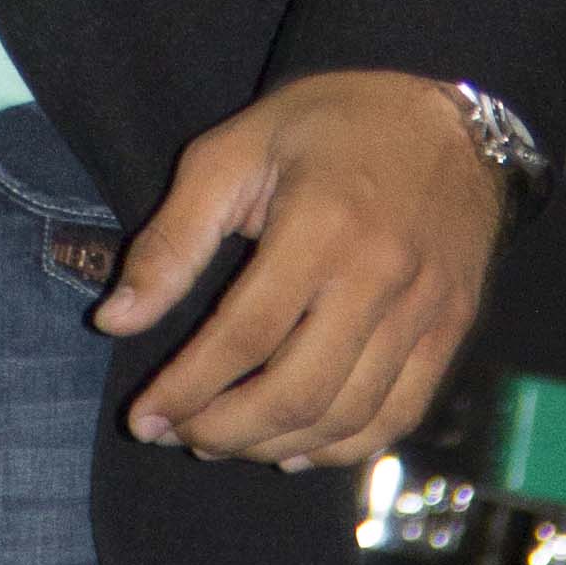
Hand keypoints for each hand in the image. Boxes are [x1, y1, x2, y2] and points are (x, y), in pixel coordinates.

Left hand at [95, 71, 501, 471]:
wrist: (446, 116)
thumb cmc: (329, 125)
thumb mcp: (235, 152)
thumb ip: (172, 239)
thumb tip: (114, 321)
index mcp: (321, 225)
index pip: (243, 336)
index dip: (186, 388)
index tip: (143, 419)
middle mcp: (380, 275)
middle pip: (296, 390)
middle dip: (224, 430)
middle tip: (178, 436)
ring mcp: (424, 309)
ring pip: (346, 415)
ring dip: (274, 445)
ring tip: (223, 441)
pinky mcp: (451, 329)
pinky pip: (398, 414)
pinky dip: (342, 448)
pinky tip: (295, 447)